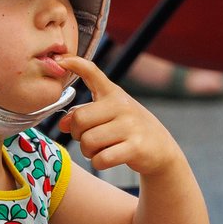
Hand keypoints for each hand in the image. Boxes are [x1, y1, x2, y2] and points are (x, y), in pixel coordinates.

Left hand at [56, 54, 183, 179]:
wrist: (161, 148)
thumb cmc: (128, 129)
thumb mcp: (109, 114)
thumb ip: (83, 114)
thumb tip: (62, 123)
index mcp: (113, 93)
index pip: (93, 73)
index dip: (75, 64)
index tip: (61, 60)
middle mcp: (122, 105)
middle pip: (79, 119)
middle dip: (77, 134)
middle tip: (88, 139)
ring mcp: (130, 126)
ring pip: (88, 142)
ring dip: (88, 152)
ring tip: (99, 149)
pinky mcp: (136, 147)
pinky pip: (101, 159)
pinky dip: (98, 162)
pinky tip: (106, 159)